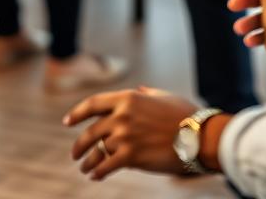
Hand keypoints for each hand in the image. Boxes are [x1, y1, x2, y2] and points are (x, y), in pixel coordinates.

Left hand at [64, 87, 197, 180]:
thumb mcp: (162, 96)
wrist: (198, 136)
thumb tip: (139, 89)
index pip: (93, 103)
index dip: (77, 113)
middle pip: (91, 131)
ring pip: (98, 150)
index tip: (67, 122)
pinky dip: (98, 172)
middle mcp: (122, 115)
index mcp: (128, 98)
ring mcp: (126, 136)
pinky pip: (107, 165)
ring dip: (88, 161)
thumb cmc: (184, 115)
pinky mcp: (131, 156)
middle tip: (74, 153)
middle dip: (80, 144)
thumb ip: (146, 93)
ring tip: (84, 168)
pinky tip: (95, 176)